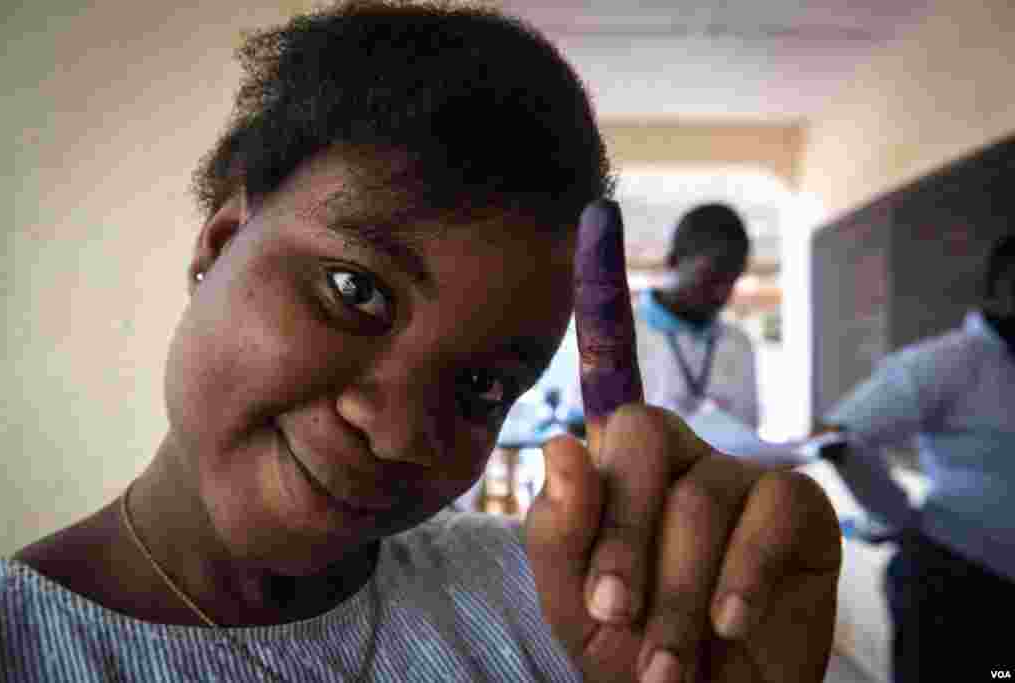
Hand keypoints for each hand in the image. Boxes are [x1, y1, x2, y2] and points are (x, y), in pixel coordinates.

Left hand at [524, 199, 841, 682]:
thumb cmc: (635, 650)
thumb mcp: (574, 602)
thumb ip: (557, 533)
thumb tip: (567, 442)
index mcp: (622, 465)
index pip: (610, 376)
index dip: (603, 293)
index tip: (595, 217)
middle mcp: (681, 454)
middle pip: (642, 438)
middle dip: (620, 538)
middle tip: (613, 616)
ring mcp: (742, 474)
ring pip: (699, 496)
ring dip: (674, 589)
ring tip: (666, 656)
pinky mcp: (799, 507)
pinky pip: (768, 513)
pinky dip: (740, 578)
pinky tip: (732, 625)